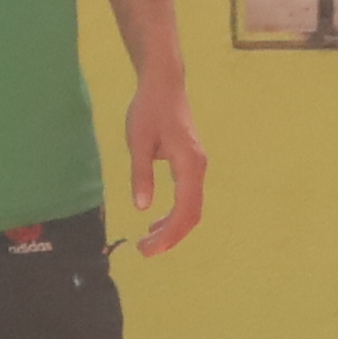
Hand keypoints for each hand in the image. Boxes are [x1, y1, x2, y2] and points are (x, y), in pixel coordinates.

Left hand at [121, 76, 210, 253]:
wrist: (165, 86)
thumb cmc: (149, 111)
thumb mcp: (138, 142)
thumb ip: (140, 175)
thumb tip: (142, 208)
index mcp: (189, 164)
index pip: (185, 209)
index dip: (169, 233)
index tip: (147, 248)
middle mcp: (199, 168)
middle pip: (192, 213)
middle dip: (171, 237)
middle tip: (144, 252)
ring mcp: (197, 167)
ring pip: (192, 207)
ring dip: (172, 228)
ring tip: (147, 241)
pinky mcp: (191, 165)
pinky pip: (188, 197)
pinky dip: (174, 214)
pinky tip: (155, 221)